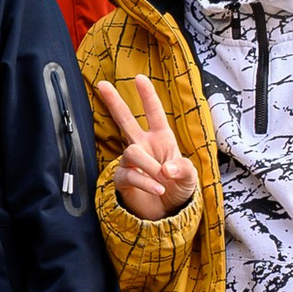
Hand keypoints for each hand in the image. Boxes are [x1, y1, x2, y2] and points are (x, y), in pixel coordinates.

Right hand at [95, 73, 198, 218]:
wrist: (167, 213)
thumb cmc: (179, 188)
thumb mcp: (190, 177)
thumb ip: (183, 169)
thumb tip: (167, 168)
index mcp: (161, 139)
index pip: (154, 114)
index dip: (148, 96)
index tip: (140, 78)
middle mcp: (143, 146)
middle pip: (125, 120)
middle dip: (114, 102)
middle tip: (102, 85)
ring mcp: (131, 162)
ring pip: (132, 151)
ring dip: (149, 165)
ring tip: (162, 180)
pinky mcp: (123, 179)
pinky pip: (129, 174)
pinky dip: (145, 181)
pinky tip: (157, 189)